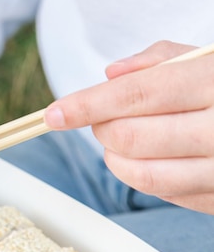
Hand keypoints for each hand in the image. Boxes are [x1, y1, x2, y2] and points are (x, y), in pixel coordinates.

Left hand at [44, 41, 213, 213]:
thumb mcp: (209, 56)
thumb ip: (160, 59)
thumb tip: (110, 75)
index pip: (136, 95)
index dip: (86, 105)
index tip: (53, 114)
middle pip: (131, 137)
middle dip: (101, 129)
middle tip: (103, 119)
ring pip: (143, 175)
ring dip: (115, 159)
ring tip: (118, 141)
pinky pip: (167, 195)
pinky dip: (143, 177)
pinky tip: (150, 157)